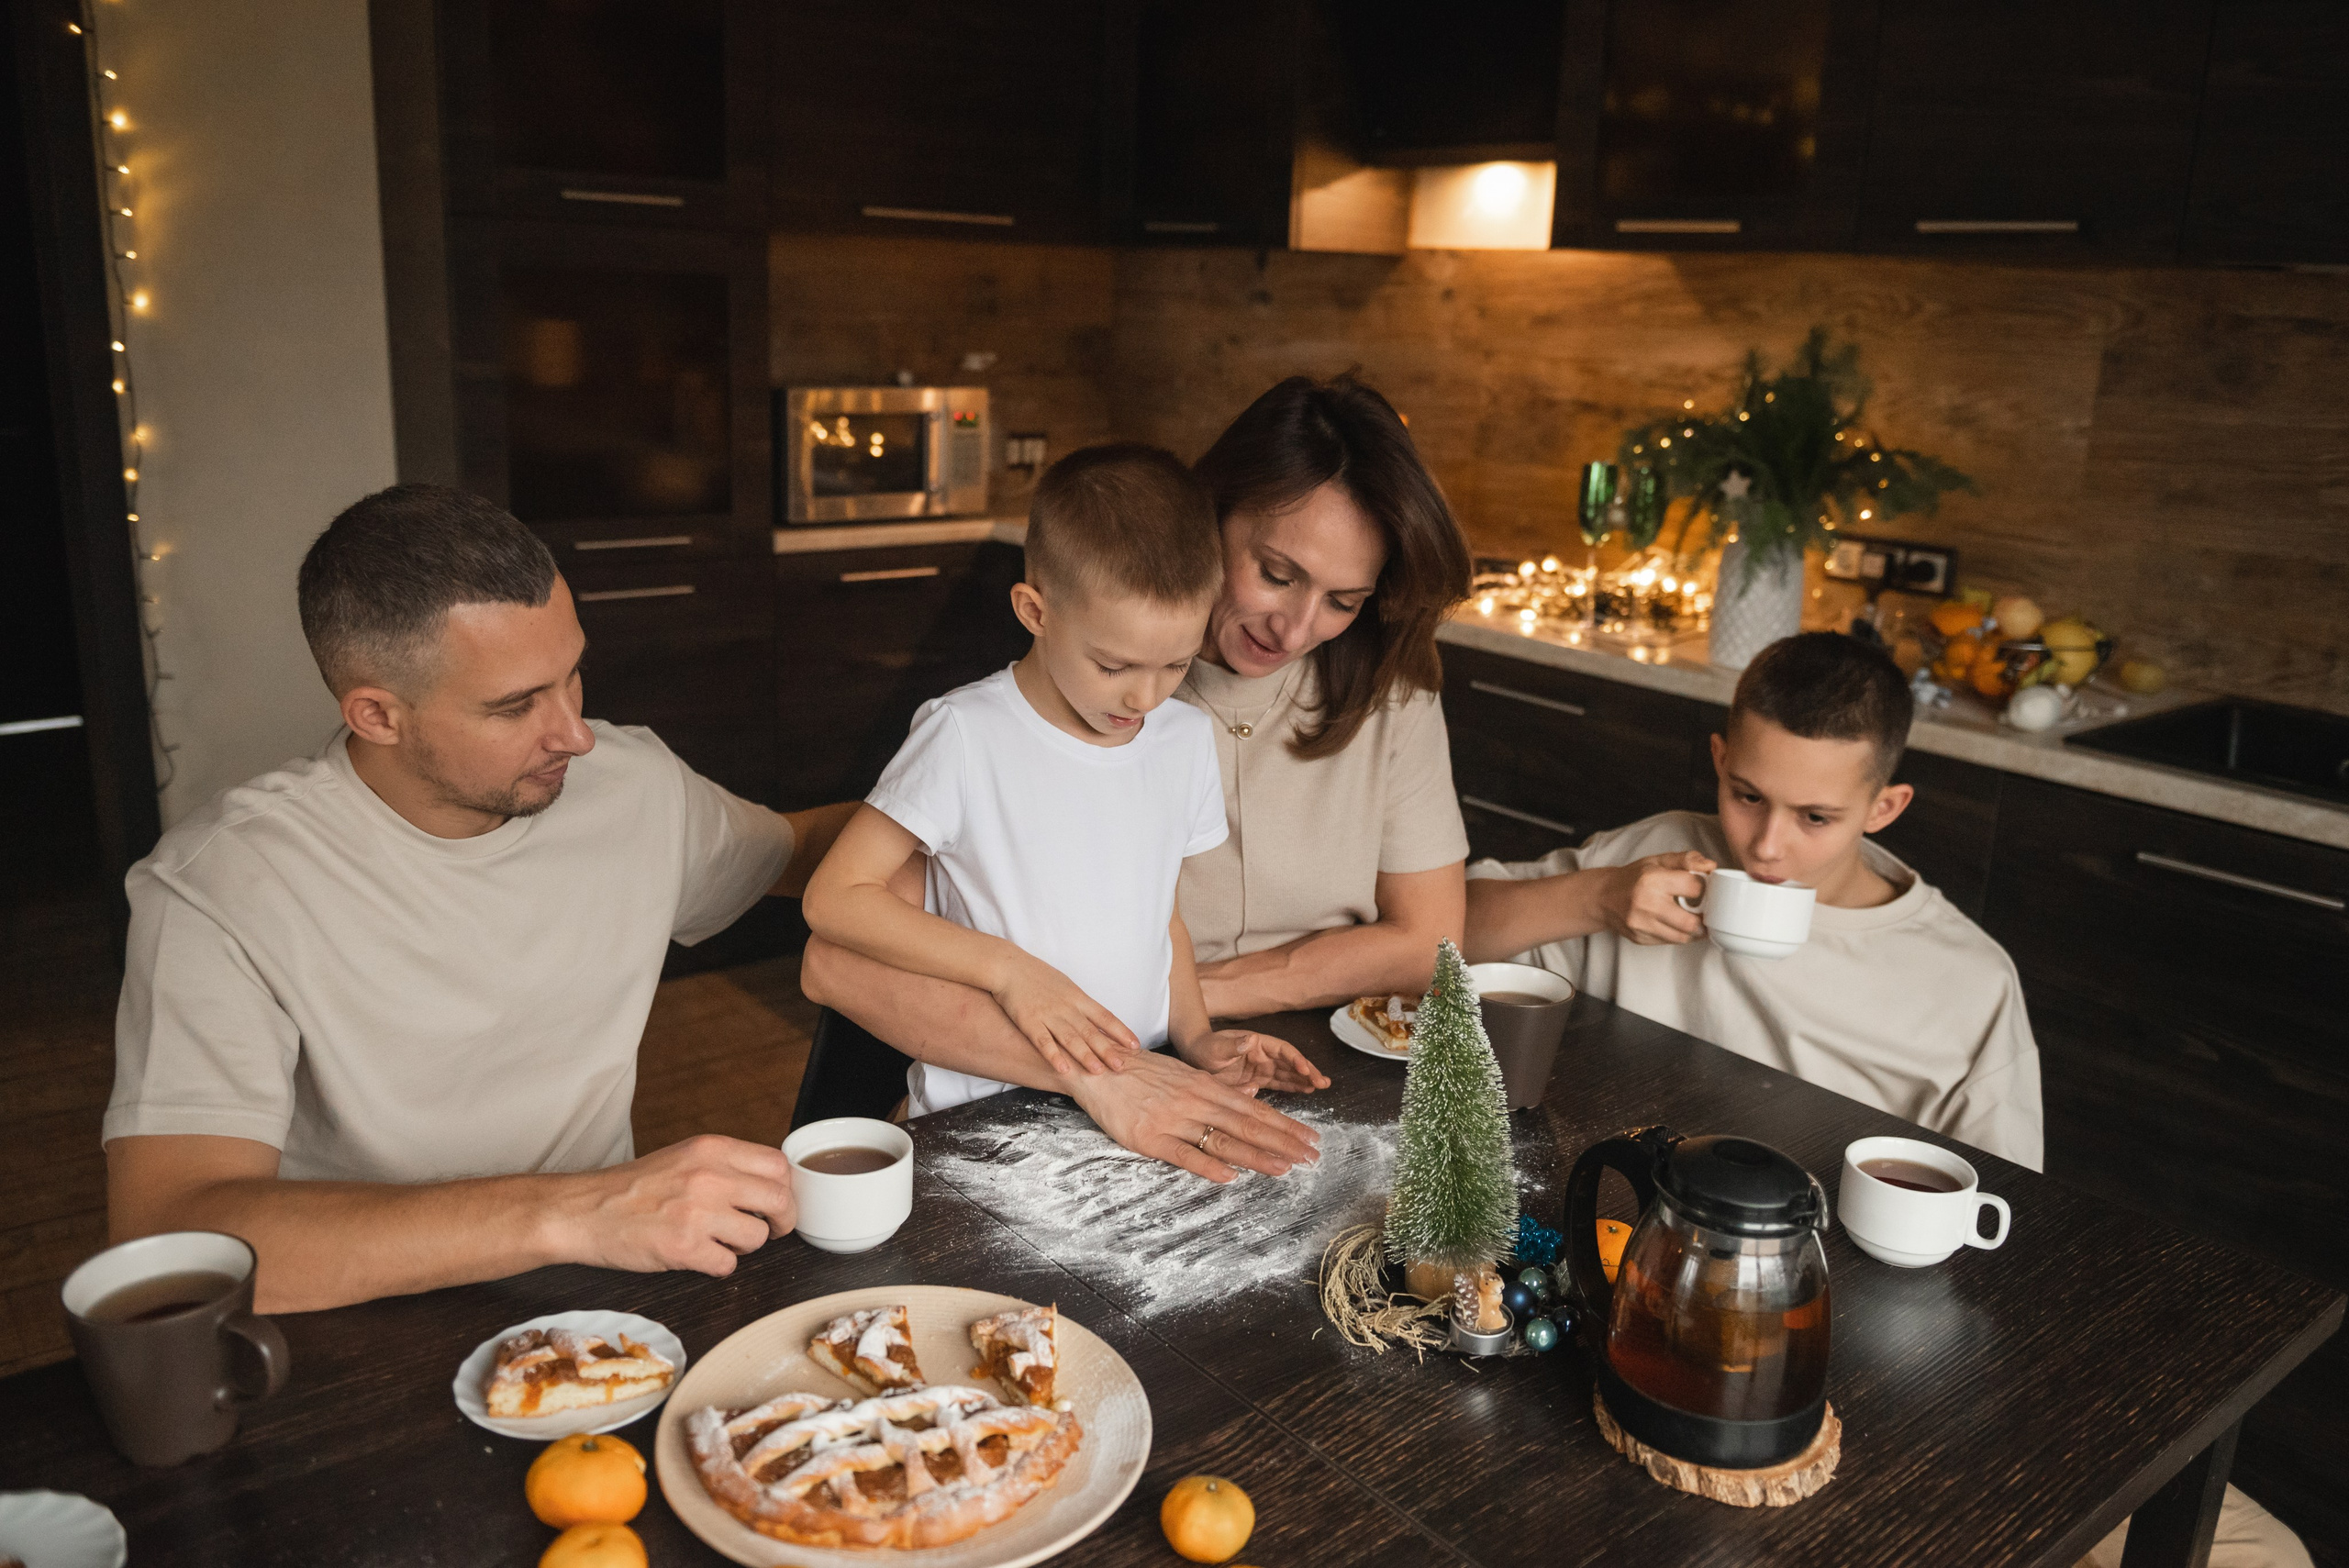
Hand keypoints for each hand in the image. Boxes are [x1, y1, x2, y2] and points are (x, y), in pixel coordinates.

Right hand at [545, 1135, 796, 1276]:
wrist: (584, 1211)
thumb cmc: (632, 1188)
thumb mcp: (684, 1157)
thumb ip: (726, 1166)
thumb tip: (770, 1185)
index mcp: (712, 1149)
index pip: (779, 1165)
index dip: (785, 1189)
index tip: (777, 1202)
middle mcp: (710, 1177)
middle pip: (779, 1201)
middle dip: (781, 1221)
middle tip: (770, 1230)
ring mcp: (698, 1213)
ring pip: (757, 1237)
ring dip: (745, 1246)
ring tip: (719, 1241)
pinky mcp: (684, 1248)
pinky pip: (728, 1265)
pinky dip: (718, 1266)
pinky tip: (699, 1256)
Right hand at [990, 950, 1139, 1076]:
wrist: (1010, 967)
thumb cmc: (1039, 976)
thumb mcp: (1067, 986)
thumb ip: (1081, 1004)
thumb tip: (1099, 1019)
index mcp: (1078, 998)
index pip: (1105, 1016)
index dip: (1121, 1031)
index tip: (1135, 1044)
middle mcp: (1067, 1008)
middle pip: (1090, 1031)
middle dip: (1107, 1049)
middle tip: (1122, 1065)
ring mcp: (1048, 1016)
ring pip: (1070, 1038)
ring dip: (1085, 1055)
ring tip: (1098, 1071)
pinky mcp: (1029, 1023)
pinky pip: (1043, 1042)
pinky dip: (1054, 1055)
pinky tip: (1064, 1068)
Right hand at [1066, 1049, 1321, 1182]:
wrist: (1098, 1068)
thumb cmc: (1142, 1072)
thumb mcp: (1184, 1074)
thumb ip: (1216, 1090)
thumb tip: (1252, 1099)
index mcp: (1206, 1086)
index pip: (1255, 1109)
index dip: (1285, 1125)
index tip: (1310, 1138)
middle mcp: (1196, 1101)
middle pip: (1248, 1125)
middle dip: (1283, 1142)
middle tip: (1312, 1157)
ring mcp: (1174, 1119)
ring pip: (1223, 1140)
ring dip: (1257, 1156)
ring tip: (1285, 1168)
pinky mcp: (1150, 1138)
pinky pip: (1184, 1155)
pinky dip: (1208, 1167)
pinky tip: (1230, 1177)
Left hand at [1175, 1028, 1331, 1095]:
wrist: (1194, 1057)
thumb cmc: (1204, 1048)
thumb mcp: (1216, 1047)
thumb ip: (1233, 1045)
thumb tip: (1251, 1038)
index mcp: (1257, 1043)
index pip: (1282, 1050)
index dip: (1296, 1059)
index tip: (1305, 1069)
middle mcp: (1263, 1054)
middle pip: (1291, 1062)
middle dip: (1308, 1071)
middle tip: (1323, 1082)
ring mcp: (1262, 1067)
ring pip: (1289, 1073)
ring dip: (1305, 1079)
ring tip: (1322, 1086)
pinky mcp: (1258, 1079)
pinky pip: (1279, 1083)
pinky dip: (1293, 1086)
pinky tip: (1307, 1091)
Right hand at [1601, 851, 1715, 944]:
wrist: (1604, 896)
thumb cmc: (1634, 877)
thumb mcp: (1659, 860)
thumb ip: (1686, 860)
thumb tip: (1710, 867)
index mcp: (1653, 879)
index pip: (1694, 888)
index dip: (1704, 889)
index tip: (1702, 889)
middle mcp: (1646, 903)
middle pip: (1690, 922)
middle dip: (1703, 918)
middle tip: (1704, 911)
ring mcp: (1641, 924)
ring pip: (1682, 937)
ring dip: (1693, 930)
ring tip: (1693, 919)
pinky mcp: (1639, 938)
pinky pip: (1669, 942)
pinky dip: (1678, 935)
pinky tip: (1676, 924)